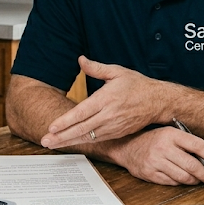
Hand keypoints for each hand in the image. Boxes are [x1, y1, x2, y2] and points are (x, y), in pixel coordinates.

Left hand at [41, 56, 163, 148]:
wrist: (158, 101)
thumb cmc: (137, 85)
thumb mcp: (117, 71)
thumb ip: (96, 68)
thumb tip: (80, 59)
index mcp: (106, 99)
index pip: (82, 113)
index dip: (66, 121)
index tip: (52, 127)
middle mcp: (109, 115)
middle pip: (81, 129)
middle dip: (61, 136)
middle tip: (45, 141)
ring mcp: (113, 126)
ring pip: (88, 137)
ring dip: (69, 141)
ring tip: (52, 145)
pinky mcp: (117, 133)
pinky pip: (97, 140)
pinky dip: (83, 142)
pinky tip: (70, 143)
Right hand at [112, 126, 203, 185]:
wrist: (126, 146)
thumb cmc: (151, 140)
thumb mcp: (168, 134)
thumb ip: (186, 143)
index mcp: (170, 134)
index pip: (197, 145)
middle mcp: (163, 147)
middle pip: (192, 165)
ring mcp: (155, 162)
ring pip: (183, 176)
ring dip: (194, 180)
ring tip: (198, 179)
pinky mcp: (150, 173)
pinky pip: (172, 182)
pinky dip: (180, 182)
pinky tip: (183, 179)